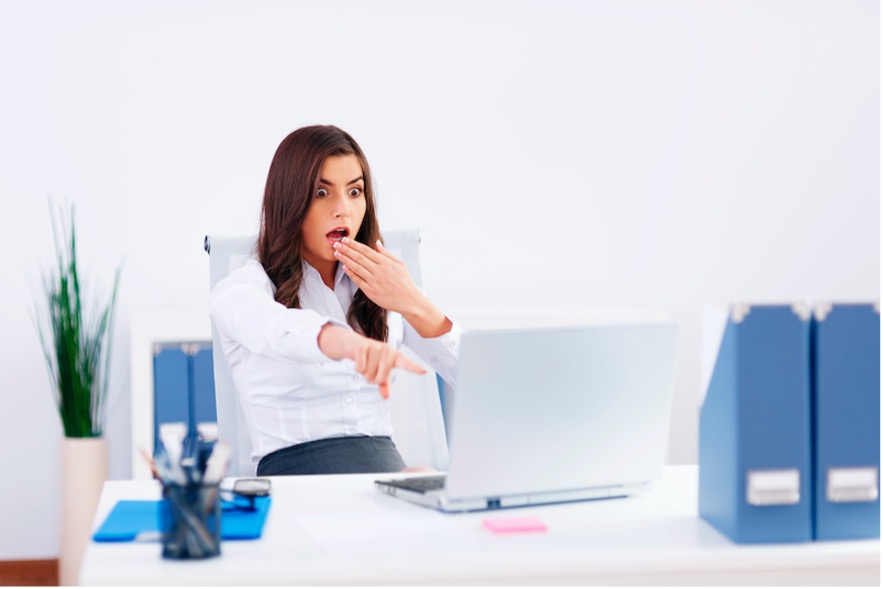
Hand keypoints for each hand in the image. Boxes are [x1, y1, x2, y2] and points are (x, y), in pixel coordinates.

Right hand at [318, 324, 425, 398]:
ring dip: (364, 373)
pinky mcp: (363, 347)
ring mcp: (375, 347)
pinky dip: (357, 368)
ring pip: (368, 375)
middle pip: (379, 379)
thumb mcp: (379, 370)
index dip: (414, 368)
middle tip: (370, 368)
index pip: (406, 364)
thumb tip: (386, 396)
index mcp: (394, 356)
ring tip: (365, 362)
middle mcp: (387, 350)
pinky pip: (360, 368)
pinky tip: (358, 359)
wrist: (353, 343)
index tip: (424, 371)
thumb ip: (384, 383)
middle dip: (372, 378)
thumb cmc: (370, 357)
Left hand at [332, 237, 452, 337]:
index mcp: (385, 262)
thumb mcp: (399, 264)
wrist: (409, 300)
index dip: (354, 245)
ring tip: (337, 253)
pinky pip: (358, 281)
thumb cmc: (404, 282)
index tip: (345, 239)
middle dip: (346, 250)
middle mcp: (379, 271)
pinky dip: (351, 274)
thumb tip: (376, 243)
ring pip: (357, 268)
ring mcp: (374, 281)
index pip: (366, 250)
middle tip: (336, 244)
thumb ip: (386, 253)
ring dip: (345, 259)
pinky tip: (344, 267)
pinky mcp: (371, 292)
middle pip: (359, 258)